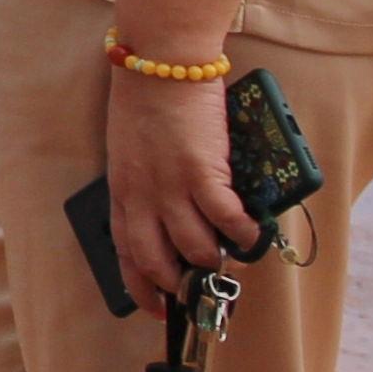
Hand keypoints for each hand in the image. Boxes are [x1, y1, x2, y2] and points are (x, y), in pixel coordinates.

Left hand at [99, 61, 257, 309]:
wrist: (160, 64)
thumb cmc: (145, 102)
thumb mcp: (129, 152)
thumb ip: (145, 185)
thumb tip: (170, 214)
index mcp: (122, 190)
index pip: (125, 252)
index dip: (141, 286)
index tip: (156, 307)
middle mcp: (141, 195)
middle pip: (156, 259)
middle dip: (180, 284)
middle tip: (202, 288)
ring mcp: (170, 185)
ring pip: (194, 246)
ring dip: (216, 259)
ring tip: (232, 258)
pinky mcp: (201, 171)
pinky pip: (225, 217)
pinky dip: (241, 232)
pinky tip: (250, 233)